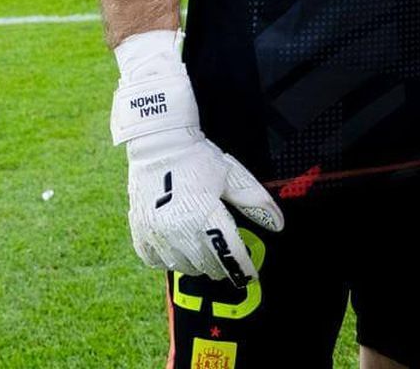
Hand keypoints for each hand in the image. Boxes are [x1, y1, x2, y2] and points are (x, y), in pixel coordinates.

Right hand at [111, 32, 283, 285]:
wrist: (158, 144)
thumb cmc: (199, 159)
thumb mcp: (233, 176)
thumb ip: (256, 202)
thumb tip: (279, 225)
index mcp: (205, 215)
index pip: (229, 254)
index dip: (242, 269)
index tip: (250, 275)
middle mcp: (179, 229)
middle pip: (207, 265)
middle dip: (221, 265)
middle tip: (227, 258)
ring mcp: (156, 233)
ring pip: (182, 266)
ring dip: (197, 263)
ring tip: (205, 251)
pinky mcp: (140, 231)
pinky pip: (156, 261)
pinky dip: (169, 260)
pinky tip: (178, 248)